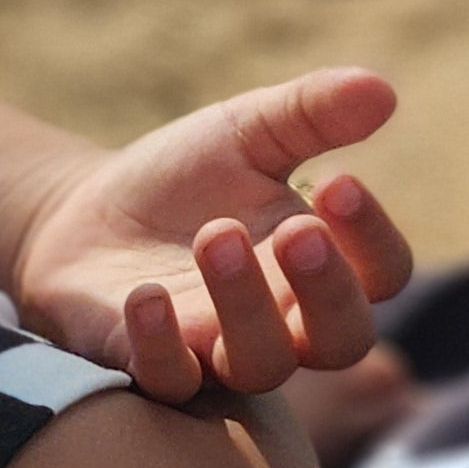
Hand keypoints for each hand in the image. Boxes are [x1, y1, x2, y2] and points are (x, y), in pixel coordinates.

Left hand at [8, 68, 413, 405]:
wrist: (86, 212)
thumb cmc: (186, 179)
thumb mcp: (246, 130)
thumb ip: (312, 112)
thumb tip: (381, 88)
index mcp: (319, 263)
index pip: (382, 274)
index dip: (372, 237)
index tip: (338, 180)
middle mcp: (284, 322)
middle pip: (342, 340)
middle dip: (328, 289)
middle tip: (297, 230)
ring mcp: (217, 349)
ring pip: (260, 365)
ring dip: (245, 306)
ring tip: (216, 236)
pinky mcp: (151, 363)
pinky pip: (169, 379)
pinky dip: (160, 345)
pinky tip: (146, 294)